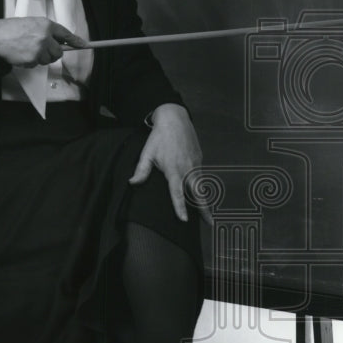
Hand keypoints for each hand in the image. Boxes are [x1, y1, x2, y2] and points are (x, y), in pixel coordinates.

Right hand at [0, 16, 88, 67]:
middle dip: (52, 53)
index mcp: (45, 24)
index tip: (83, 45)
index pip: (65, 34)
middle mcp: (46, 36)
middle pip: (59, 51)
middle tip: (41, 49)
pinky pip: (38, 64)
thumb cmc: (11, 29)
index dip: (75, 40)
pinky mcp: (34, 59)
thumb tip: (58, 40)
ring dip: (41, 58)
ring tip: (28, 50)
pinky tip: (23, 54)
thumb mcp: (31, 23)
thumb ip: (45, 31)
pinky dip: (32, 62)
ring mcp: (40, 49)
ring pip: (49, 59)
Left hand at [128, 104, 211, 224]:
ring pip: (201, 185)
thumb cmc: (160, 137)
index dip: (180, 208)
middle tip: (210, 223)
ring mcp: (195, 164)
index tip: (184, 220)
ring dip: (205, 198)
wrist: (175, 119)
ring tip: (207, 212)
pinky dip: (200, 184)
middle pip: (198, 193)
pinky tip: (199, 190)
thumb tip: (133, 182)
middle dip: (204, 209)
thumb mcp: (147, 153)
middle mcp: (187, 169)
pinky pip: (200, 174)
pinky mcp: (199, 158)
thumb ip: (141, 170)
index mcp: (174, 170)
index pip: (177, 193)